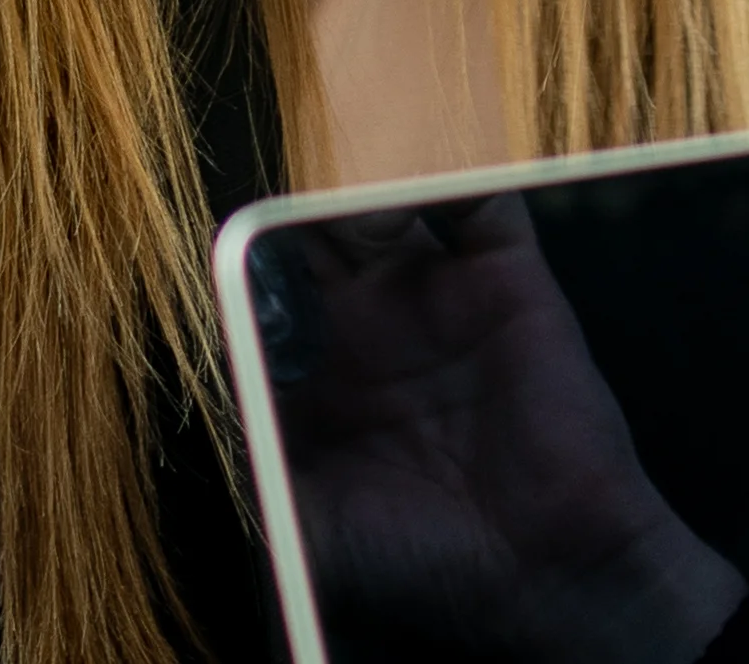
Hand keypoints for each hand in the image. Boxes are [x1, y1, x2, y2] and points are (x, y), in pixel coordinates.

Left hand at [256, 192, 744, 663]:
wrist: (542, 568)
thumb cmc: (423, 563)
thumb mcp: (309, 525)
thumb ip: (254, 465)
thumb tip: (206, 420)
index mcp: (319, 382)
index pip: (265, 303)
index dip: (245, 280)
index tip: (228, 263)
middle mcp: (374, 331)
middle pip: (317, 243)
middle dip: (294, 219)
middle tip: (279, 211)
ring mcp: (439, 298)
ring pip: (385, 209)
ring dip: (357, 191)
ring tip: (334, 199)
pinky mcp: (506, 277)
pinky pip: (478, 205)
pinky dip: (447, 180)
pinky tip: (410, 194)